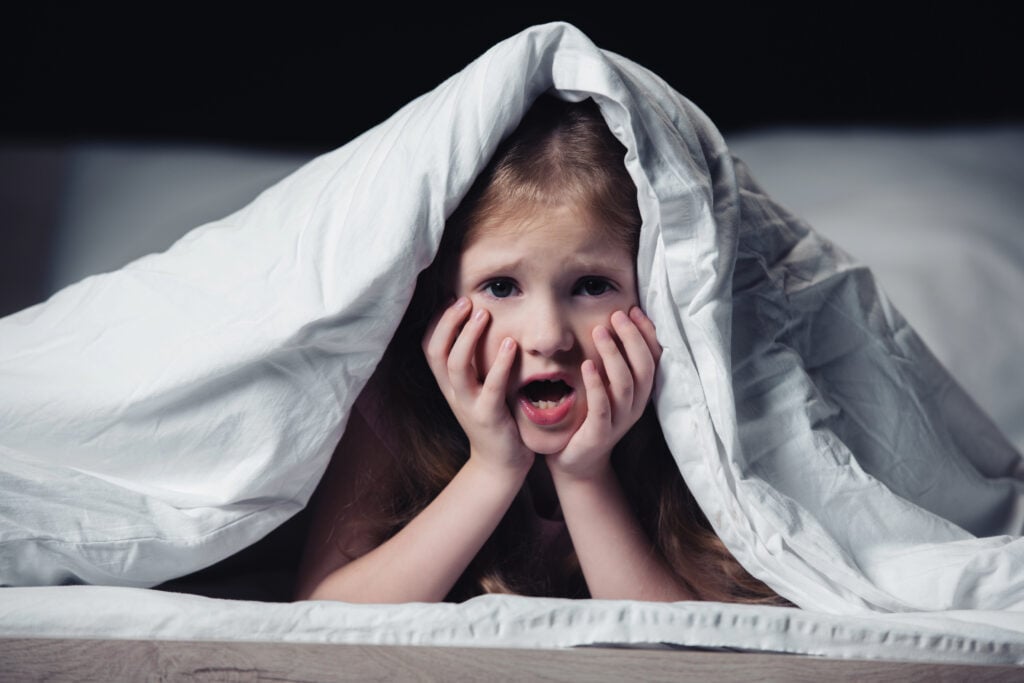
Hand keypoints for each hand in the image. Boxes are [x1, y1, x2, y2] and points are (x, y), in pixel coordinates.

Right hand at [422, 297, 533, 475]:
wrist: (500, 465)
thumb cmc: (494, 419)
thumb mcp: (478, 389)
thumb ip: (476, 363)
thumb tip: (484, 324)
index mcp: (448, 384)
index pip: (430, 348)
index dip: (437, 322)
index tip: (453, 298)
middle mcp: (452, 392)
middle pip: (437, 352)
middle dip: (448, 323)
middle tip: (466, 300)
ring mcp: (468, 405)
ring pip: (457, 367)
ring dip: (468, 337)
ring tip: (483, 313)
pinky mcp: (489, 417)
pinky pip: (490, 387)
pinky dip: (499, 364)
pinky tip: (511, 344)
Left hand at [547, 307, 660, 479]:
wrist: (576, 463)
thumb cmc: (588, 418)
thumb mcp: (605, 389)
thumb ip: (610, 363)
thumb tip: (607, 323)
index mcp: (639, 393)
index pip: (653, 358)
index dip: (647, 333)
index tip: (634, 310)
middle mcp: (635, 405)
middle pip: (643, 366)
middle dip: (632, 337)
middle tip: (616, 315)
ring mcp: (619, 420)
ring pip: (625, 383)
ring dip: (613, 354)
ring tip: (599, 332)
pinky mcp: (599, 432)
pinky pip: (601, 406)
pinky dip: (596, 384)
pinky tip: (587, 365)